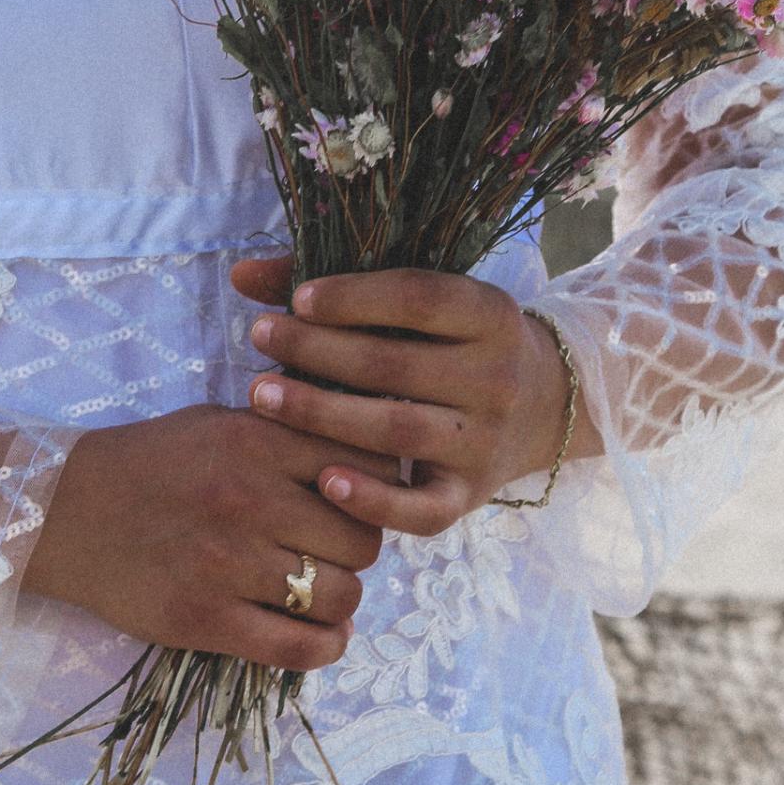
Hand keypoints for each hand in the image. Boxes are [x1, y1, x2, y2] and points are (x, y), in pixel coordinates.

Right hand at [21, 403, 395, 672]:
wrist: (64, 511)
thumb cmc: (153, 463)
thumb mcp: (222, 421)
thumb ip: (293, 433)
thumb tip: (371, 463)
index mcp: (258, 441)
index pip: (370, 472)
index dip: (376, 492)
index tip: (358, 503)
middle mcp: (249, 500)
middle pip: (363, 542)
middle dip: (357, 551)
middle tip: (332, 552)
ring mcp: (227, 564)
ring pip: (340, 597)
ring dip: (340, 601)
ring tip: (319, 592)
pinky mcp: (204, 620)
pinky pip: (299, 648)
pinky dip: (325, 648)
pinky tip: (321, 636)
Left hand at [229, 257, 599, 538]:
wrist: (542, 407)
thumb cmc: (454, 343)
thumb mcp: (422, 304)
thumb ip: (337, 286)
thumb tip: (241, 274)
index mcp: (491, 315)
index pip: (422, 298)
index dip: (356, 297)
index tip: (298, 298)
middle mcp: (496, 378)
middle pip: (396, 366)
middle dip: (318, 351)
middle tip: (260, 338)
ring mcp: (484, 442)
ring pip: (398, 431)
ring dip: (323, 414)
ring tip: (261, 395)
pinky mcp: (469, 496)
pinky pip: (422, 510)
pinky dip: (374, 500)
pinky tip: (323, 481)